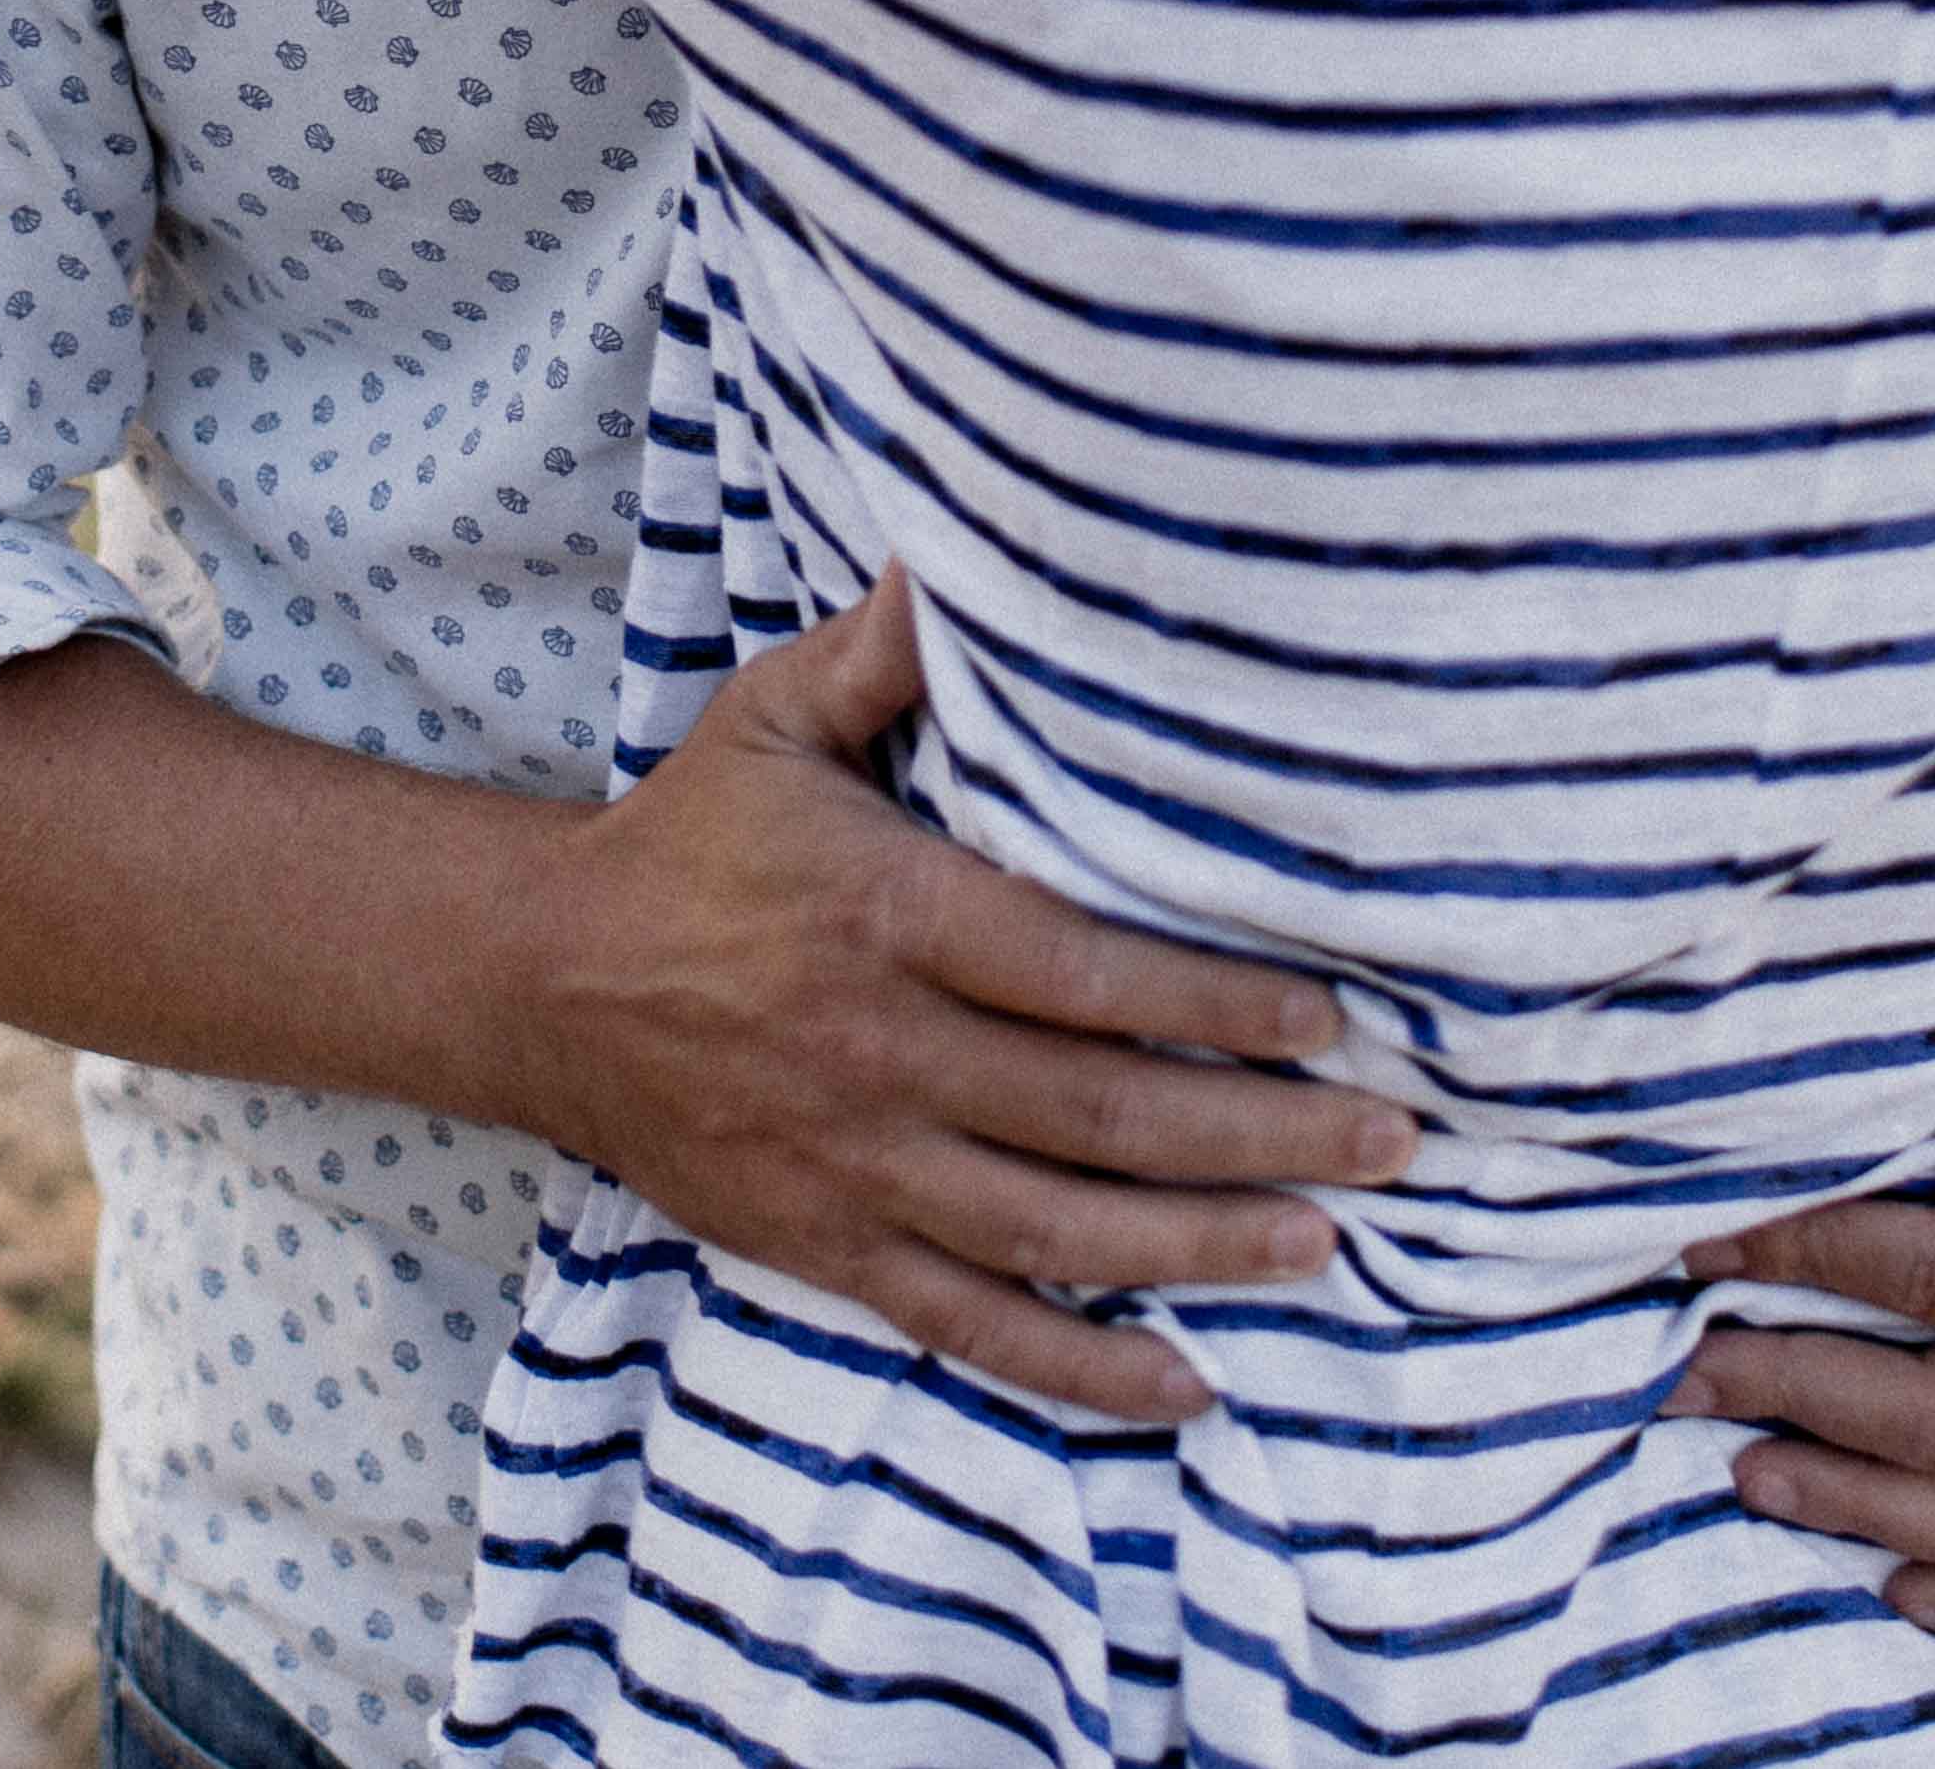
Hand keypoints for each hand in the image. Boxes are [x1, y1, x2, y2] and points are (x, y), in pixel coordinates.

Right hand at [494, 572, 1416, 1423]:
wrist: (544, 982)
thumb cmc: (692, 837)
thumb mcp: (773, 716)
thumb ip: (886, 649)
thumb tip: (958, 545)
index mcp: (886, 917)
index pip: (1077, 971)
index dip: (1209, 1002)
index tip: (1328, 1016)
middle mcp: (880, 1054)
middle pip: (1096, 1113)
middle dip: (1258, 1134)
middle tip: (1389, 1140)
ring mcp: (857, 1164)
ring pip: (1056, 1231)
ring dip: (1200, 1246)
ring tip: (1326, 1242)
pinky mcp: (829, 1246)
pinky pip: (969, 1324)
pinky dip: (1080, 1370)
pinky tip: (1185, 1389)